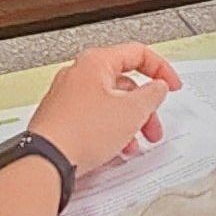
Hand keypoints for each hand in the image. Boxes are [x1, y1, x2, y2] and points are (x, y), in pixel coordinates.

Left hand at [26, 44, 178, 170]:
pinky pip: (92, 119)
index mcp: (95, 62)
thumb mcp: (132, 111)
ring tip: (133, 143)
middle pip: (123, 83)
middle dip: (144, 107)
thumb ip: (152, 94)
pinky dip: (108, 130)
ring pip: (108, 103)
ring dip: (127, 122)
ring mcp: (65, 97)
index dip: (161, 70)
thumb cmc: (80, 132)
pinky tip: (114, 149)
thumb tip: (157, 88)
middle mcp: (77, 75)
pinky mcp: (59, 119)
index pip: (137, 54)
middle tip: (153, 124)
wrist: (45, 161)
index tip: (171, 86)